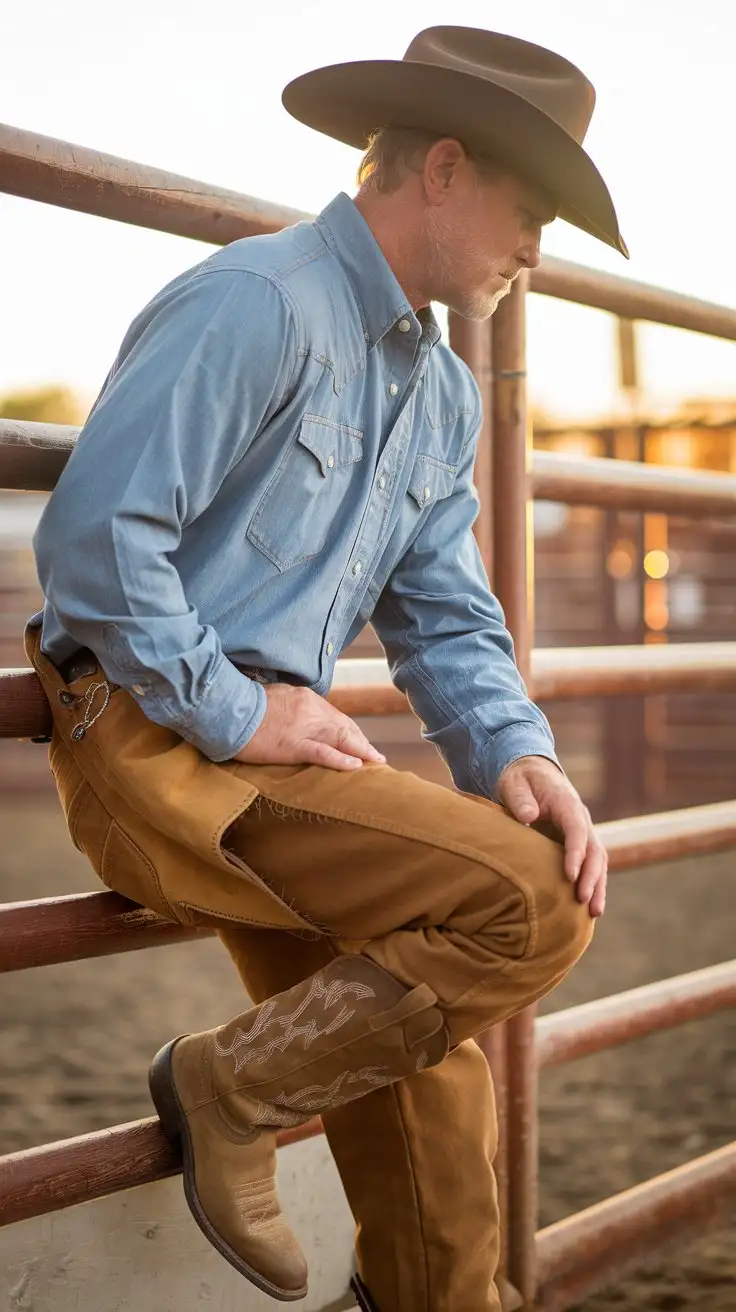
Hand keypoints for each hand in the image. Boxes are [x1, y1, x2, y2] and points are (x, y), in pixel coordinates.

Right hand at [233, 683, 386, 771]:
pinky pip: (324, 753)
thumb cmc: (245, 704)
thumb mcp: (274, 697)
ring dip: (361, 751)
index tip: (359, 740)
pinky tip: (356, 766)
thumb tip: (298, 714)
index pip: (335, 715)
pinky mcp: (293, 745)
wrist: (227, 709)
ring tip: (375, 762)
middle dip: (361, 741)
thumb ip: (291, 705)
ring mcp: (303, 728)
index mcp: (305, 698)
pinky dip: (342, 760)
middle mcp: (310, 710)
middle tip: (375, 755)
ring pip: (340, 739)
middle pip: (344, 727)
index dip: (350, 730)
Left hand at [496, 756, 607, 916]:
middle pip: (595, 850)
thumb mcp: (515, 784)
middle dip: (592, 877)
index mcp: (567, 804)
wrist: (530, 772)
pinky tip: (588, 907)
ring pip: (598, 861)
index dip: (576, 853)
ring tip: (594, 913)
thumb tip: (528, 817)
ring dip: (597, 886)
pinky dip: (592, 884)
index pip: (577, 830)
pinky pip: (590, 865)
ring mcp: (582, 831)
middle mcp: (581, 818)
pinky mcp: (577, 842)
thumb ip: (520, 799)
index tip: (570, 876)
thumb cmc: (520, 779)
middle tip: (583, 901)